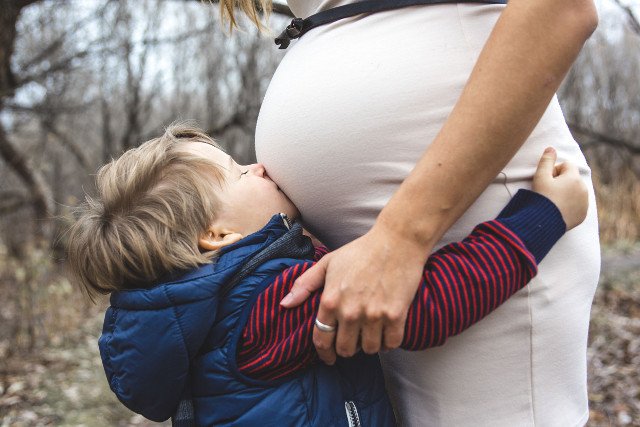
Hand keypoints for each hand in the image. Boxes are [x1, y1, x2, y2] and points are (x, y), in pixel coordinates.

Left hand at [280, 225, 428, 363]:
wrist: (397, 242)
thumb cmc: (361, 251)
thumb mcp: (328, 263)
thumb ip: (305, 284)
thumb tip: (285, 304)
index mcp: (330, 300)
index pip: (321, 339)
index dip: (324, 354)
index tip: (329, 358)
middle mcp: (350, 312)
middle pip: (345, 350)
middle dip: (347, 350)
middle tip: (352, 342)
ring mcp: (374, 315)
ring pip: (369, 349)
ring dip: (368, 346)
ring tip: (369, 336)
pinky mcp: (396, 316)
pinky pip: (390, 344)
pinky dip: (388, 343)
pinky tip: (385, 335)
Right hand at [532, 147, 588, 229]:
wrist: (544, 223)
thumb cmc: (542, 198)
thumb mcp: (540, 177)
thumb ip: (546, 160)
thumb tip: (551, 148)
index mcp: (574, 178)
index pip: (566, 165)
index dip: (554, 170)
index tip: (546, 181)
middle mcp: (583, 189)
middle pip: (571, 178)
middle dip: (561, 182)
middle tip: (548, 192)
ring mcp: (585, 202)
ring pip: (575, 191)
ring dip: (566, 193)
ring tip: (553, 202)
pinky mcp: (583, 214)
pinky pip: (577, 204)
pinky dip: (569, 205)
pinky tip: (558, 210)